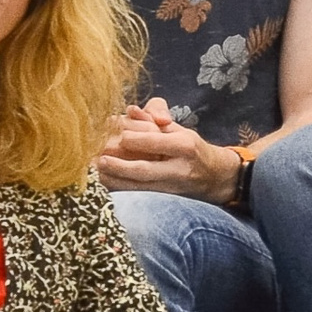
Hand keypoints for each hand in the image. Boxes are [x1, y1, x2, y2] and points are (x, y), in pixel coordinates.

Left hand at [94, 98, 241, 205]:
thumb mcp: (178, 128)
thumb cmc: (190, 147)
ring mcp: (173, 188)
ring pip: (139, 188)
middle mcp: (180, 168)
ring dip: (115, 181)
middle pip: (145, 170)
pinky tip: (106, 184)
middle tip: (99, 159)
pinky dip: (121, 191)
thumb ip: (155, 117)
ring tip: (96, 172)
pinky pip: (140, 197)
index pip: (155, 141)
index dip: (133, 138)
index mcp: (184, 145)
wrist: (214, 177)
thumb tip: (131, 110)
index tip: (116, 134)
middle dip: (119, 166)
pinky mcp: (167, 201)